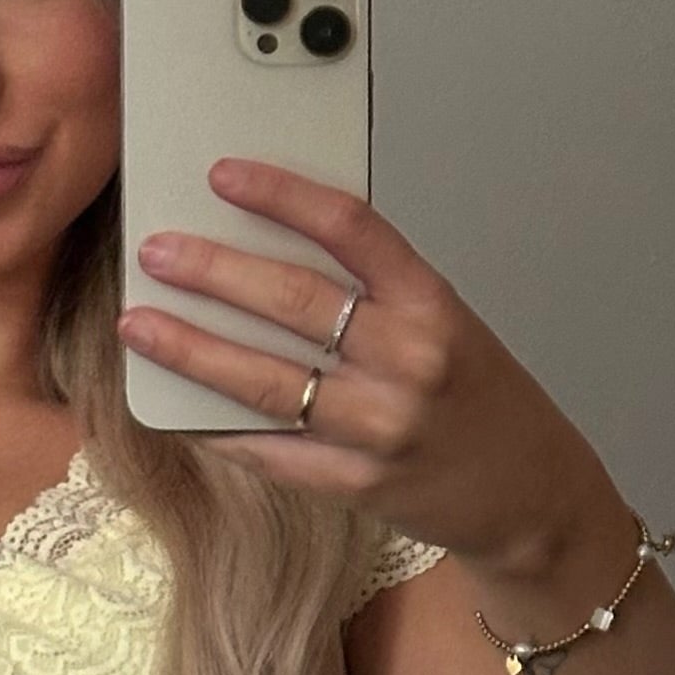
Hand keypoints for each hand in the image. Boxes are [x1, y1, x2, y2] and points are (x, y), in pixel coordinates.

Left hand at [119, 155, 616, 582]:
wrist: (532, 498)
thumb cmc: (483, 400)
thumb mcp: (448, 324)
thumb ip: (375, 291)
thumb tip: (270, 251)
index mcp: (434, 304)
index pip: (350, 228)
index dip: (282, 195)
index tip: (226, 176)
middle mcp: (410, 360)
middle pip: (294, 300)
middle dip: (212, 271)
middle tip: (157, 252)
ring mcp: (382, 427)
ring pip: (266, 379)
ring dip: (192, 349)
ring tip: (142, 324)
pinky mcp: (357, 483)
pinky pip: (270, 450)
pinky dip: (217, 428)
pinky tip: (177, 408)